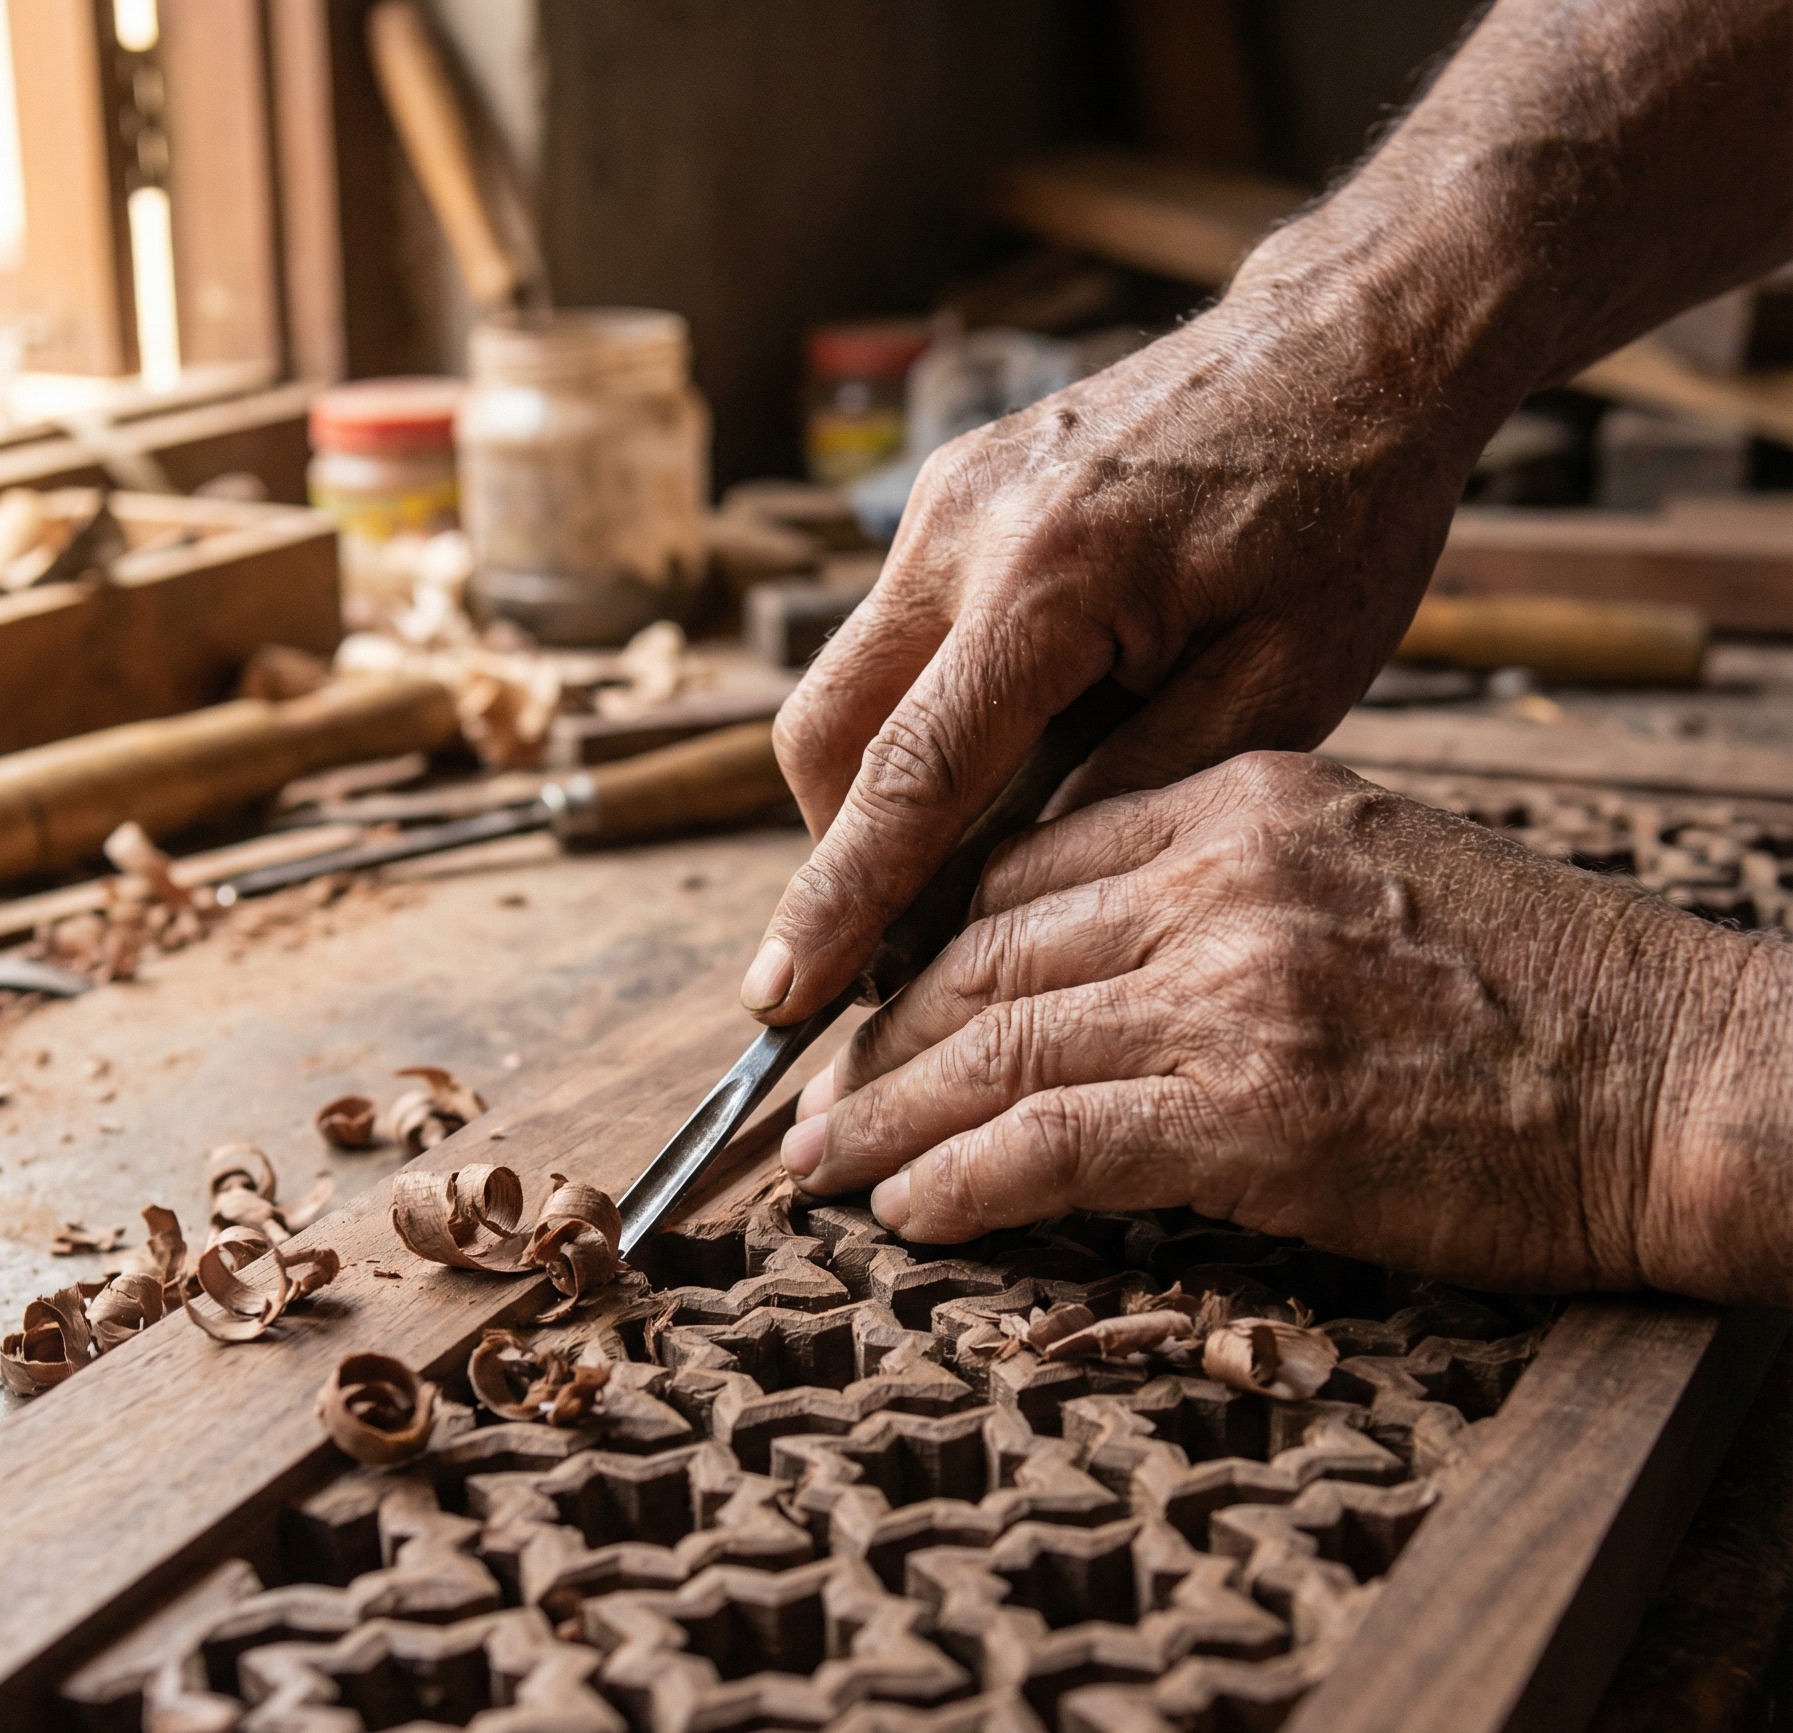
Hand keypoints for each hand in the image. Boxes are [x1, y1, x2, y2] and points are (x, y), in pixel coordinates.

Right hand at [740, 286, 1501, 1024]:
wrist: (1350, 342)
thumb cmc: (1341, 514)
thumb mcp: (1280, 686)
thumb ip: (1133, 791)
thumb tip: (1008, 888)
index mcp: (1051, 581)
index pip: (907, 778)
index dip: (836, 902)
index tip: (776, 996)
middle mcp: (964, 529)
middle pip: (824, 735)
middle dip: (836, 855)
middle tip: (884, 953)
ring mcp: (945, 501)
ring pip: (843, 687)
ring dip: (872, 791)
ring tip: (955, 863)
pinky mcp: (953, 495)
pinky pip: (892, 637)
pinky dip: (913, 720)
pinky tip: (995, 760)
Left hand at [779, 753, 1792, 1304]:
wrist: (1692, 1080)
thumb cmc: (1549, 997)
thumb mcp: (1376, 874)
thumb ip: (1232, 894)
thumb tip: (1100, 962)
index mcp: (1250, 800)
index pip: (1027, 868)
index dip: (926, 947)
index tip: (876, 1006)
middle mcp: (1225, 879)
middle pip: (986, 956)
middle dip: (880, 1039)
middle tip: (813, 1100)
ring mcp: (1237, 994)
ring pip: (996, 1050)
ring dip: (886, 1121)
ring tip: (818, 1169)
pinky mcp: (1256, 1120)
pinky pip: (1052, 1145)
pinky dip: (960, 1183)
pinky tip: (906, 1214)